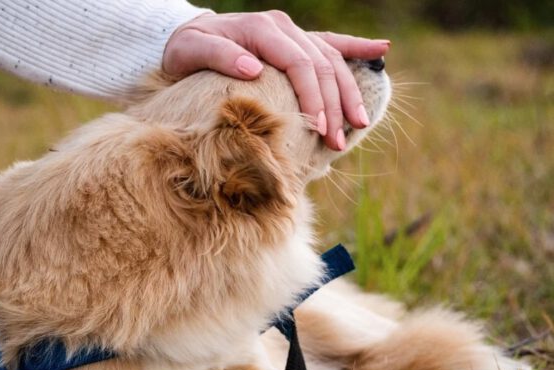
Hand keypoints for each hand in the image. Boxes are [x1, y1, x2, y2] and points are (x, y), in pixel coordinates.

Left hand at [162, 11, 389, 150]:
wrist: (188, 36)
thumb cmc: (186, 49)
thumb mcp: (190, 51)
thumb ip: (219, 56)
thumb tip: (253, 68)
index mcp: (262, 28)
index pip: (299, 64)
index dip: (314, 97)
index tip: (320, 129)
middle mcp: (283, 28)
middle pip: (321, 65)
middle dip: (334, 105)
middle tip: (338, 142)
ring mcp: (293, 33)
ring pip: (332, 59)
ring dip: (348, 92)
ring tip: (360, 123)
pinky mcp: (296, 41)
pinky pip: (332, 42)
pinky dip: (357, 47)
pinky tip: (381, 51)